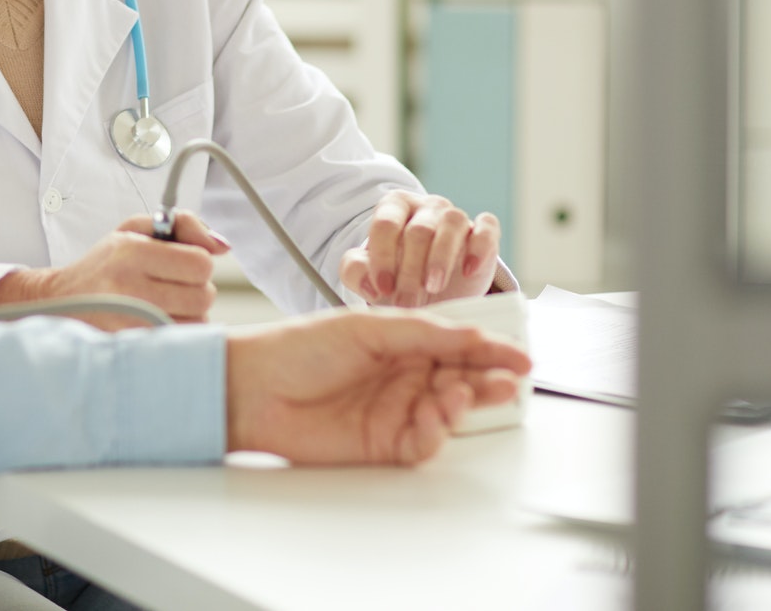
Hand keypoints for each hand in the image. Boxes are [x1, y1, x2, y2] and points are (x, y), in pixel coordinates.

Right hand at [0, 212, 230, 327]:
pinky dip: (176, 336)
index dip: (197, 264)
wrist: (60, 303)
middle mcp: (129, 287)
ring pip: (196, 324)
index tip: (180, 266)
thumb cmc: (104, 266)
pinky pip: (179, 346)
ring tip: (163, 308)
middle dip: (195, 291)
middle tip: (172, 288)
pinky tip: (156, 326)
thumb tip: (223, 246)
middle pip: (204, 296)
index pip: (200, 262)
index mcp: (131, 251)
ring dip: (188, 317)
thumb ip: (183, 224)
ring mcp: (129, 323)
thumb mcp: (135, 229)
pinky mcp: (131, 349)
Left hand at [225, 308, 529, 464]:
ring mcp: (395, 410)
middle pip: (460, 380)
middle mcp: (402, 376)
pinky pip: (424, 442)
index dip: (489, 349)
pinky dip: (436, 432)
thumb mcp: (365, 326)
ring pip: (449, 412)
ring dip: (465, 405)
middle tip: (507, 380)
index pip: (456, 345)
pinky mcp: (383, 445)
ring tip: (464, 394)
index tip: (518, 355)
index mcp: (401, 341)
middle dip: (487, 380)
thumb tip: (472, 334)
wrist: (252, 389)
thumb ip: (421, 332)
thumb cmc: (297, 348)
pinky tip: (433, 417)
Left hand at [339, 191, 499, 307]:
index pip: (386, 223)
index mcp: (394, 208)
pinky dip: (479, 247)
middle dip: (411, 269)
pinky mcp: (484, 231)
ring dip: (441, 258)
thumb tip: (367, 281)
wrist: (434, 290)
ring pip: (452, 223)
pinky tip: (468, 271)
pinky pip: (486, 227)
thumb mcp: (371, 275)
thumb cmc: (397, 276)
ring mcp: (456, 216)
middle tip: (406, 300)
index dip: (382, 256)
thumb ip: (355, 272)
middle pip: (418, 230)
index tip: (382, 288)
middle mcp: (426, 207)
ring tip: (433, 287)